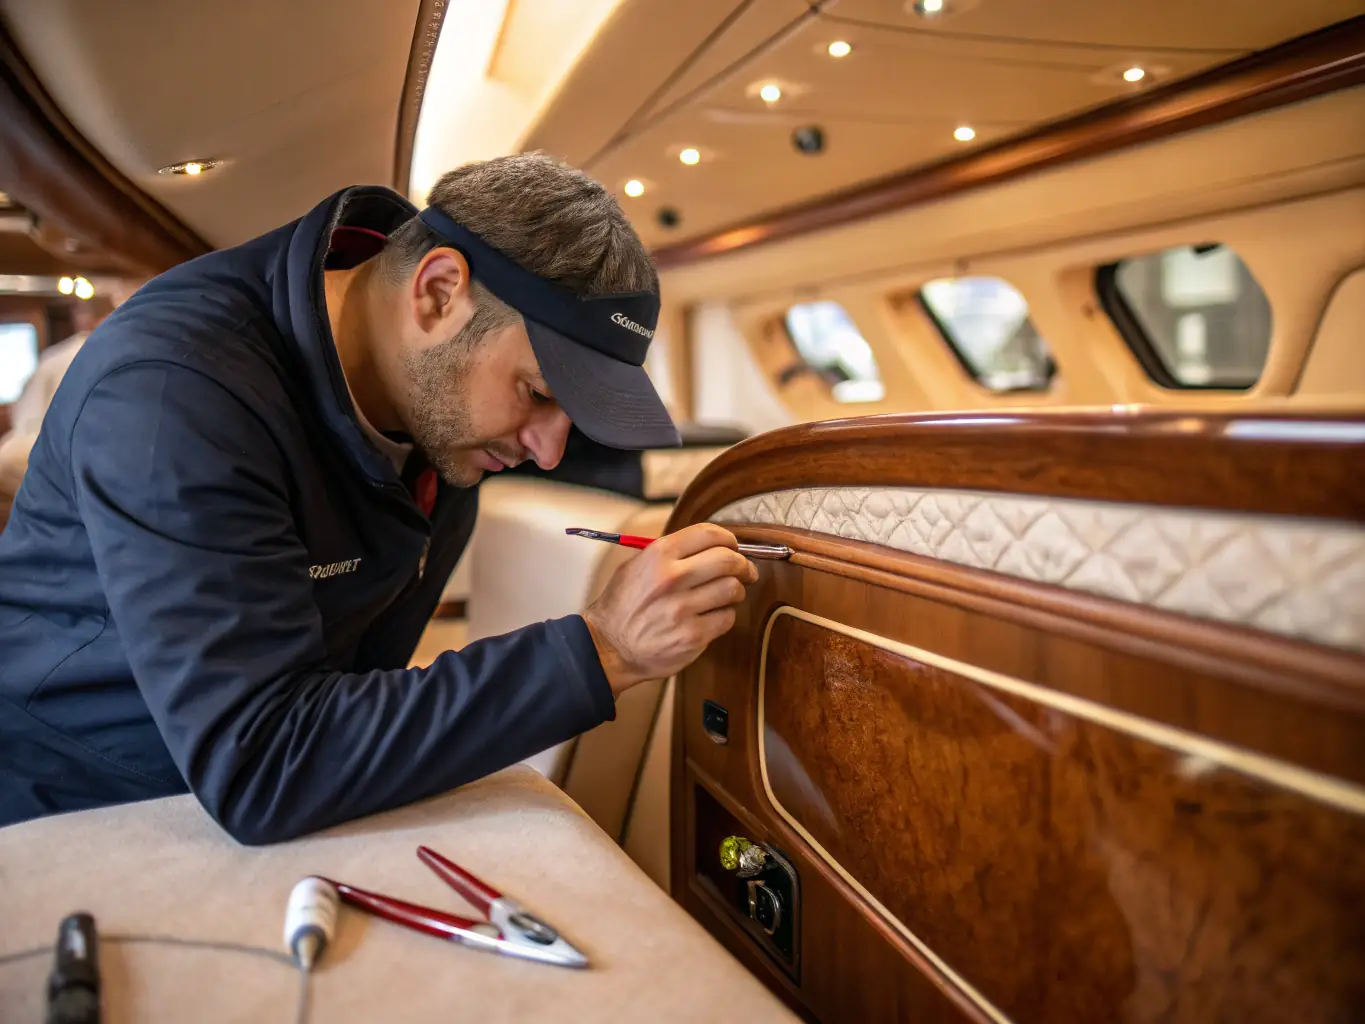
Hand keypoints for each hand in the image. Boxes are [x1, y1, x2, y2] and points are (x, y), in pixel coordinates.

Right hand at [582, 523, 759, 695]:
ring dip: (736, 591)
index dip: (729, 539)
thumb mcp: (636, 566)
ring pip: (732, 589)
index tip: (733, 547)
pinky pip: (727, 618)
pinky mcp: (692, 636)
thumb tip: (711, 545)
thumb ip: (670, 552)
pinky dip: (725, 616)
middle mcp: (671, 578)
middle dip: (743, 565)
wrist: (609, 647)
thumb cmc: (623, 605)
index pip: (709, 534)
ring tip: (728, 595)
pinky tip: (714, 616)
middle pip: (728, 560)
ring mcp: (683, 609)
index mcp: (658, 555)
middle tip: (745, 571)